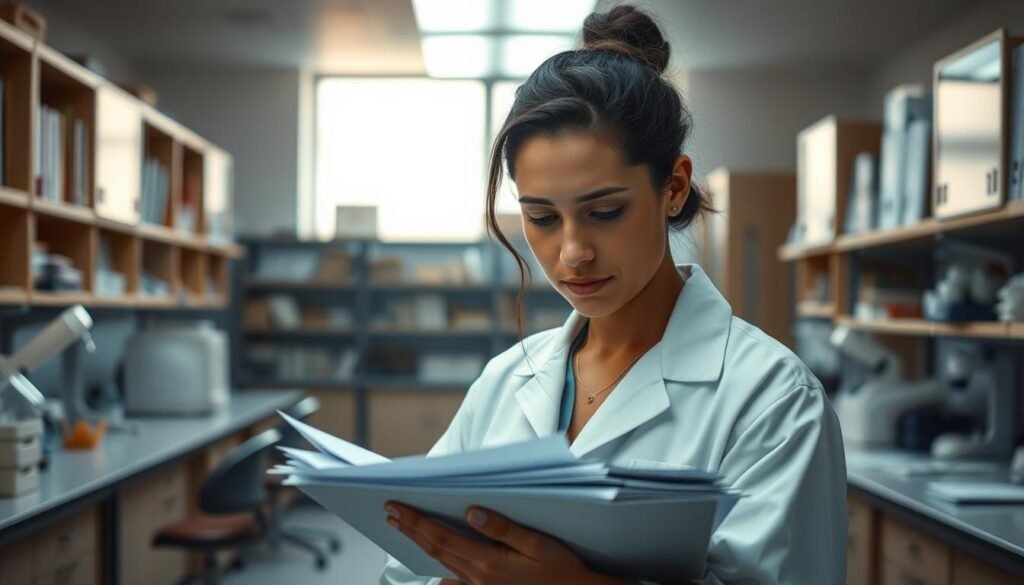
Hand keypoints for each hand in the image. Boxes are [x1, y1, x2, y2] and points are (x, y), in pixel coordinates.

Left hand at [385, 501, 625, 584]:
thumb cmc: (562, 571)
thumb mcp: (537, 544)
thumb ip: (502, 527)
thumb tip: (471, 511)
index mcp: (488, 562)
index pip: (441, 537)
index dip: (415, 522)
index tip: (395, 508)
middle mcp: (479, 578)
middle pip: (436, 550)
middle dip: (410, 530)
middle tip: (390, 514)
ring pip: (443, 564)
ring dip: (421, 546)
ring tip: (405, 531)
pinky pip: (458, 582)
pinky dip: (443, 573)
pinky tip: (438, 574)